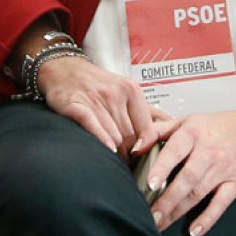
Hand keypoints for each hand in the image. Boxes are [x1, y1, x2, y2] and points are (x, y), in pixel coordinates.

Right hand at [38, 54, 163, 157]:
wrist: (63, 69)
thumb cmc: (96, 84)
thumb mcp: (126, 90)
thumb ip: (147, 111)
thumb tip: (172, 126)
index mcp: (131, 90)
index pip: (147, 128)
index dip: (146, 148)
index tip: (142, 158)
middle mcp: (114, 93)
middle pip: (130, 136)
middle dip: (129, 155)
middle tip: (127, 166)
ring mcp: (95, 98)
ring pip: (114, 135)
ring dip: (116, 154)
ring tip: (115, 164)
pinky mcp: (75, 104)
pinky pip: (92, 125)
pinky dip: (102, 139)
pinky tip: (107, 149)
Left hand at [143, 100, 235, 235]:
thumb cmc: (218, 127)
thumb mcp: (187, 120)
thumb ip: (158, 131)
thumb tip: (135, 147)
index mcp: (193, 134)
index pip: (175, 152)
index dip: (162, 168)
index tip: (150, 184)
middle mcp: (208, 152)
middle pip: (186, 179)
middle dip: (167, 200)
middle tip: (150, 216)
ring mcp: (223, 169)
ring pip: (199, 193)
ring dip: (179, 211)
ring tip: (161, 224)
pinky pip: (221, 203)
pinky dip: (208, 218)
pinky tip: (194, 231)